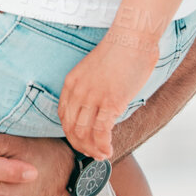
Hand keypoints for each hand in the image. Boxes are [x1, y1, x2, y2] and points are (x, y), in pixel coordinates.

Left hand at [59, 34, 157, 159]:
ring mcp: (92, 98)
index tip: (80, 141)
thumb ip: (92, 89)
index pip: (63, 116)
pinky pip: (101, 132)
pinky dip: (103, 145)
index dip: (70, 133)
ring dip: (92, 149)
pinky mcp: (110, 103)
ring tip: (102, 156)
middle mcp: (78, 92)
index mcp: (71, 83)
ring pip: (84, 133)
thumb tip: (101, 107)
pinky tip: (109, 150)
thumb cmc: (120, 51)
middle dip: (81, 145)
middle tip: (92, 154)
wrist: (131, 39)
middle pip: (71, 128)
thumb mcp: (94, 71)